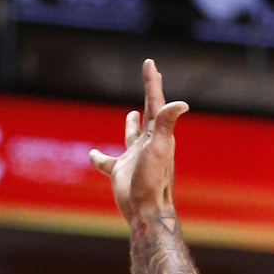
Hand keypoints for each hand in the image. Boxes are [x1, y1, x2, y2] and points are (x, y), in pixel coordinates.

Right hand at [89, 61, 187, 225]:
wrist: (146, 210)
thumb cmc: (154, 180)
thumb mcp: (159, 148)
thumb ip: (166, 124)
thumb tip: (182, 103)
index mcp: (158, 134)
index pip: (155, 102)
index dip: (152, 82)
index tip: (149, 63)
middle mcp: (147, 143)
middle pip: (149, 112)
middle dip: (150, 93)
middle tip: (151, 77)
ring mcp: (133, 157)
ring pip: (131, 135)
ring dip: (131, 124)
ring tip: (131, 114)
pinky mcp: (120, 172)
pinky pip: (107, 162)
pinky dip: (99, 158)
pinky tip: (92, 154)